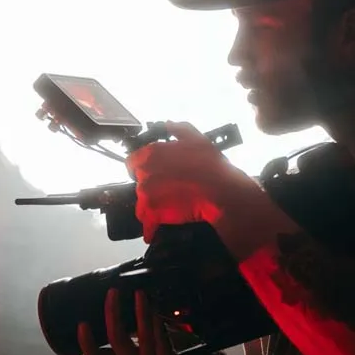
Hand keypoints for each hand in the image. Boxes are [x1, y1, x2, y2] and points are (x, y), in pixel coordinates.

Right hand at [78, 289, 229, 354]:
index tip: (82, 322)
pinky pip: (160, 348)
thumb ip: (137, 322)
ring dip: (140, 316)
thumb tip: (125, 291)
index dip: (86, 343)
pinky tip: (158, 315)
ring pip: (139, 342)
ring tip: (141, 295)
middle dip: (112, 314)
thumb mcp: (152, 334)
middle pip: (116, 343)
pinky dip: (158, 329)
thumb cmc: (176, 344)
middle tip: (113, 292)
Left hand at [127, 122, 262, 243]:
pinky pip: (147, 223)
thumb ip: (179, 129)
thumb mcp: (198, 138)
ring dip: (152, 206)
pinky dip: (151, 228)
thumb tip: (167, 124)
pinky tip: (156, 230)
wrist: (221, 194)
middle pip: (139, 182)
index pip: (133, 161)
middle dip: (151, 186)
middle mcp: (145, 173)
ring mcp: (147, 195)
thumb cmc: (212, 165)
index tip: (155, 172)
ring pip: (143, 202)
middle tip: (168, 189)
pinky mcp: (153, 214)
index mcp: (152, 153)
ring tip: (168, 209)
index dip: (142, 166)